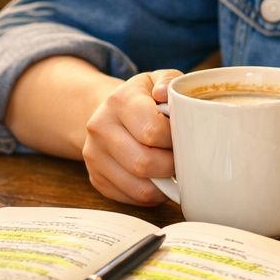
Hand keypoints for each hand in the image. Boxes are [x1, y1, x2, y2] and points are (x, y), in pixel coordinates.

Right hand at [81, 69, 183, 204]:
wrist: (108, 113)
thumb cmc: (142, 99)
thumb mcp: (156, 80)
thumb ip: (169, 81)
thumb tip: (165, 93)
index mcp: (119, 100)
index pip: (152, 130)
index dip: (176, 139)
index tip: (185, 136)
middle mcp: (100, 127)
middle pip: (144, 163)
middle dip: (172, 166)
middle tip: (183, 158)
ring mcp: (94, 155)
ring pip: (139, 187)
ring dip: (164, 185)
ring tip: (172, 170)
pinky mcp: (96, 178)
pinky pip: (131, 198)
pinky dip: (152, 195)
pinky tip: (158, 180)